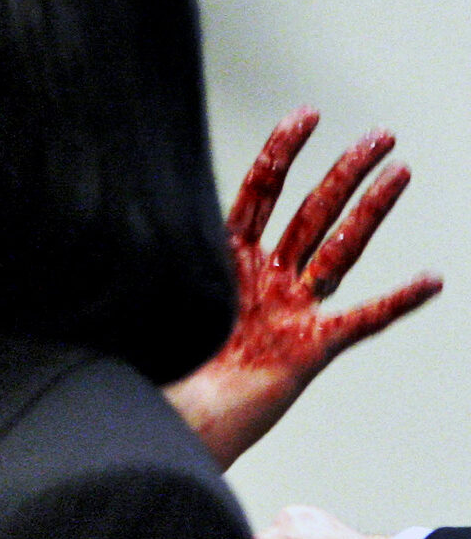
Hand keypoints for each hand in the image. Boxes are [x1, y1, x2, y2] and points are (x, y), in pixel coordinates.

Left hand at [166, 107, 441, 468]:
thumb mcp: (145, 294)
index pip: (259, 192)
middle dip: (344, 171)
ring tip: (399, 172)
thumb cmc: (156, 362)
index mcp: (225, 259)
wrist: (170, 422)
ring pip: (341, 250)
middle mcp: (264, 278)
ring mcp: (291, 310)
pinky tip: (430, 280)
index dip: (283, 152)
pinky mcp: (310, 348)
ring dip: (372, 210)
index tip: (306, 115)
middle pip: (311, 211)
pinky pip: (361, 321)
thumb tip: (109, 201)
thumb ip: (144, 253)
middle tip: (377, 135)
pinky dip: (396, 301)